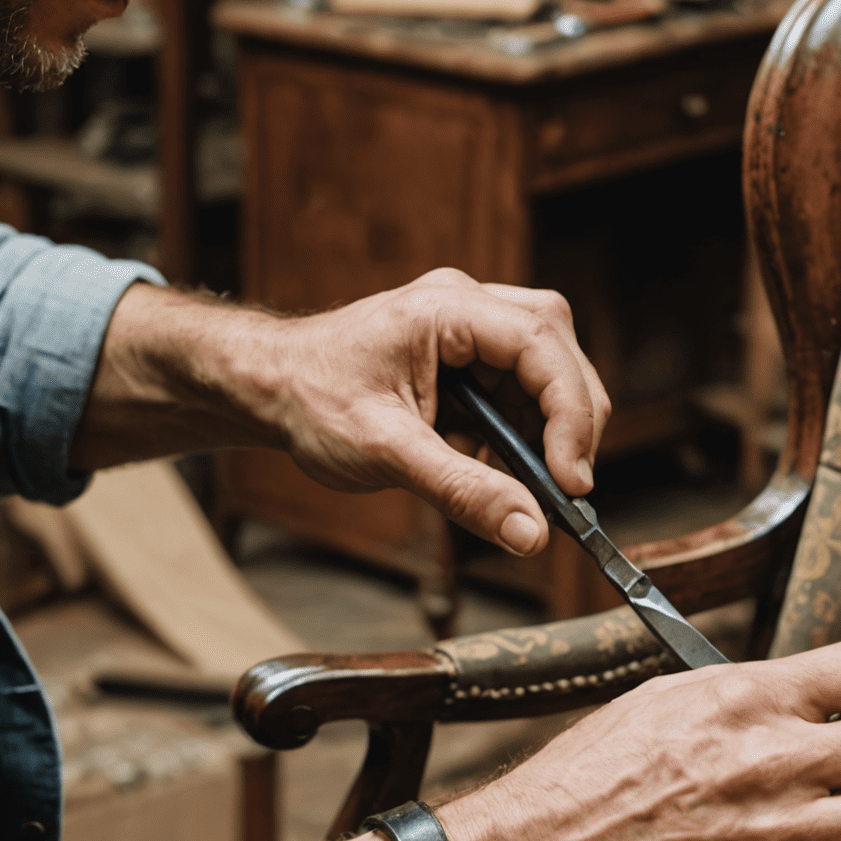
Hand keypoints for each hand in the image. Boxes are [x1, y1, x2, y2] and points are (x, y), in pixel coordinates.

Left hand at [81, 273, 608, 555]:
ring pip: (549, 372)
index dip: (570, 413)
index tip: (571, 478)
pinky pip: (523, 393)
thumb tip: (531, 533)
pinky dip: (528, 436)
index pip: (540, 346)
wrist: (267, 388)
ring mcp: (472, 331)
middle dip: (572, 422)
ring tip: (531, 484)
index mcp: (446, 309)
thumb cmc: (310, 400)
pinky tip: (503, 470)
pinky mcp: (471, 361)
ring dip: (551, 430)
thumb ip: (464, 492)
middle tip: (566, 488)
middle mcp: (468, 307)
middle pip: (558, 352)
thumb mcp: (387, 453)